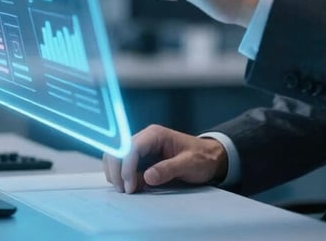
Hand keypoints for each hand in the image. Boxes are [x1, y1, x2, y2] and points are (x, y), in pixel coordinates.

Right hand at [103, 125, 227, 192]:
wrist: (209, 158)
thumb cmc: (201, 157)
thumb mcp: (189, 163)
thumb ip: (169, 168)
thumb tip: (147, 176)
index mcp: (155, 134)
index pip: (130, 147)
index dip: (126, 167)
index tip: (130, 186)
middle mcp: (145, 138)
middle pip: (117, 150)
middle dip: (117, 171)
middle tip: (124, 191)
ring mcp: (142, 148)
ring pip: (116, 157)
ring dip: (116, 174)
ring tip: (127, 189)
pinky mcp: (141, 159)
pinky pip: (123, 166)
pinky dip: (121, 176)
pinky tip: (131, 186)